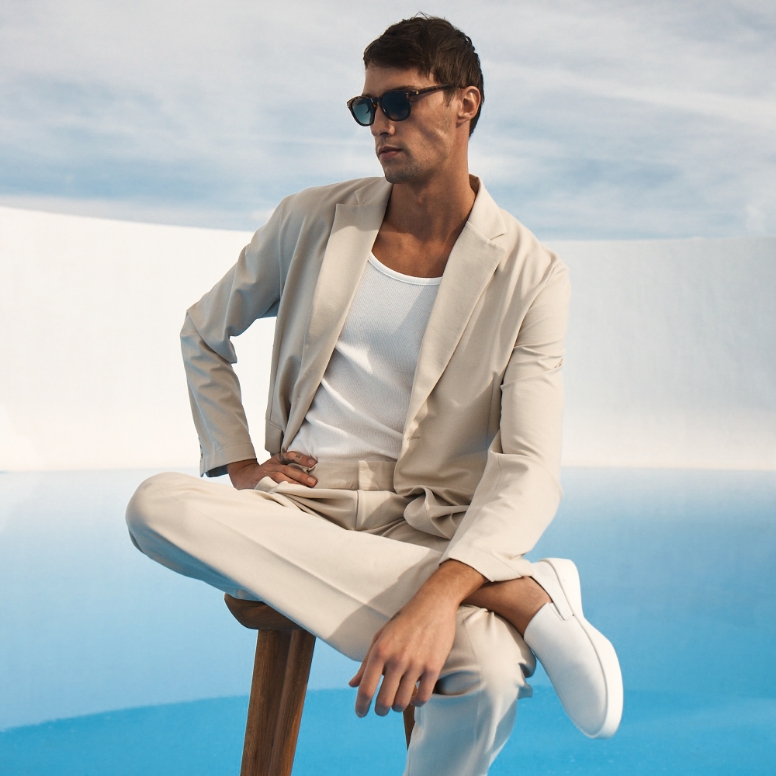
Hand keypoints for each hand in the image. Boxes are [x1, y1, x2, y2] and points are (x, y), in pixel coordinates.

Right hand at [227, 452, 317, 489]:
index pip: (290, 455)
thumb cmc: (267, 472)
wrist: (244, 477)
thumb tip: (312, 473)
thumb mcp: (276, 464)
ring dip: (292, 485)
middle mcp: (271, 467)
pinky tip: (290, 497)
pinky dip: (281, 492)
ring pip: (280, 479)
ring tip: (304, 491)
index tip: (313, 463)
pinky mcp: (262, 485)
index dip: (302, 458)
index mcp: (277, 460)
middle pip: (287, 470)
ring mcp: (265, 476)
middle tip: (313, 482)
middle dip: (301, 476)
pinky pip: (272, 489)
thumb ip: (290, 467)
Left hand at [349, 595, 456, 716]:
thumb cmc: (404, 621)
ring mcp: (416, 664)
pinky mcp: (434, 667)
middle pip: (384, 702)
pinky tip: (414, 697)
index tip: (361, 713)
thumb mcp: (380, 637)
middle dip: (380, 710)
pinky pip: (423, 697)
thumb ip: (366, 662)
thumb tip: (352, 685)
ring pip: (402, 702)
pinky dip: (416, 702)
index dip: (361, 706)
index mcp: (380, 651)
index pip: (366, 689)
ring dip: (398, 706)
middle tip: (381, 709)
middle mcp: (396, 659)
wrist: (433, 604)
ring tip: (397, 701)